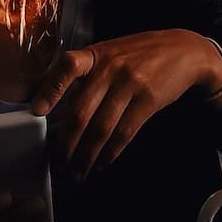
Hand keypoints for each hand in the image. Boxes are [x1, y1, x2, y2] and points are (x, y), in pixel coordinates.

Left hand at [30, 29, 221, 180]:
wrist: (184, 50)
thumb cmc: (138, 54)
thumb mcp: (109, 53)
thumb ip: (86, 74)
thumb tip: (54, 103)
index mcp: (95, 54)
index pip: (67, 67)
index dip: (50, 89)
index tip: (37, 111)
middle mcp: (110, 68)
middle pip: (81, 111)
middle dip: (67, 143)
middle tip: (58, 163)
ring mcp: (130, 84)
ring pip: (101, 128)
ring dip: (87, 155)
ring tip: (78, 172)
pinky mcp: (148, 101)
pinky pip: (124, 133)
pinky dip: (110, 153)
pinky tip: (101, 163)